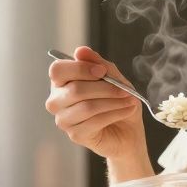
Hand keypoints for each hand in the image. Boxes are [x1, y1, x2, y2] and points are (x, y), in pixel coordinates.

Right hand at [45, 46, 146, 160]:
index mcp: (61, 82)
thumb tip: (80, 51)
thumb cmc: (117, 100)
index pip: (58, 70)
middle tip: (124, 89)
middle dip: (104, 88)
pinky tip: (127, 110)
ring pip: (87, 106)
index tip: (102, 71)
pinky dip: (115, 113)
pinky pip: (95, 121)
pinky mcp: (75, 135)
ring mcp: (64, 120)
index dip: (81, 68)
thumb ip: (97, 63)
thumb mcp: (112, 76)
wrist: (128, 130)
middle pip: (75, 89)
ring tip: (129, 100)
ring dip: (113, 101)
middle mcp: (56, 101)